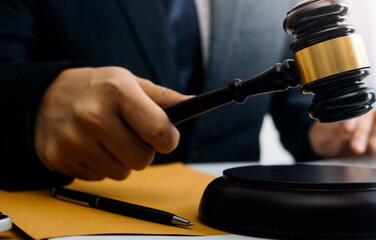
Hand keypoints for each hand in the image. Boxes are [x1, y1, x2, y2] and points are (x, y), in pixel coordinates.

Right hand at [34, 67, 188, 180]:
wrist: (44, 94)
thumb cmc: (97, 89)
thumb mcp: (129, 82)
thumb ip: (162, 96)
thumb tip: (193, 103)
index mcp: (117, 91)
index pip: (159, 130)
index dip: (169, 139)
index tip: (166, 137)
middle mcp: (93, 116)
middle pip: (142, 159)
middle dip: (144, 151)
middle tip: (131, 136)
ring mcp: (73, 139)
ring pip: (122, 173)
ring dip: (121, 160)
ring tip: (108, 139)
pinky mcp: (59, 158)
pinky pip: (99, 177)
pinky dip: (100, 165)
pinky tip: (90, 145)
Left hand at [309, 108, 375, 157]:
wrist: (333, 149)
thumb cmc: (328, 137)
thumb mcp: (326, 135)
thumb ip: (334, 128)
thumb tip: (344, 123)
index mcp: (348, 106)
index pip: (354, 105)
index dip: (353, 117)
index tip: (347, 129)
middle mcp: (365, 110)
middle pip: (371, 114)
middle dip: (364, 132)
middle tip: (356, 147)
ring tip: (372, 148)